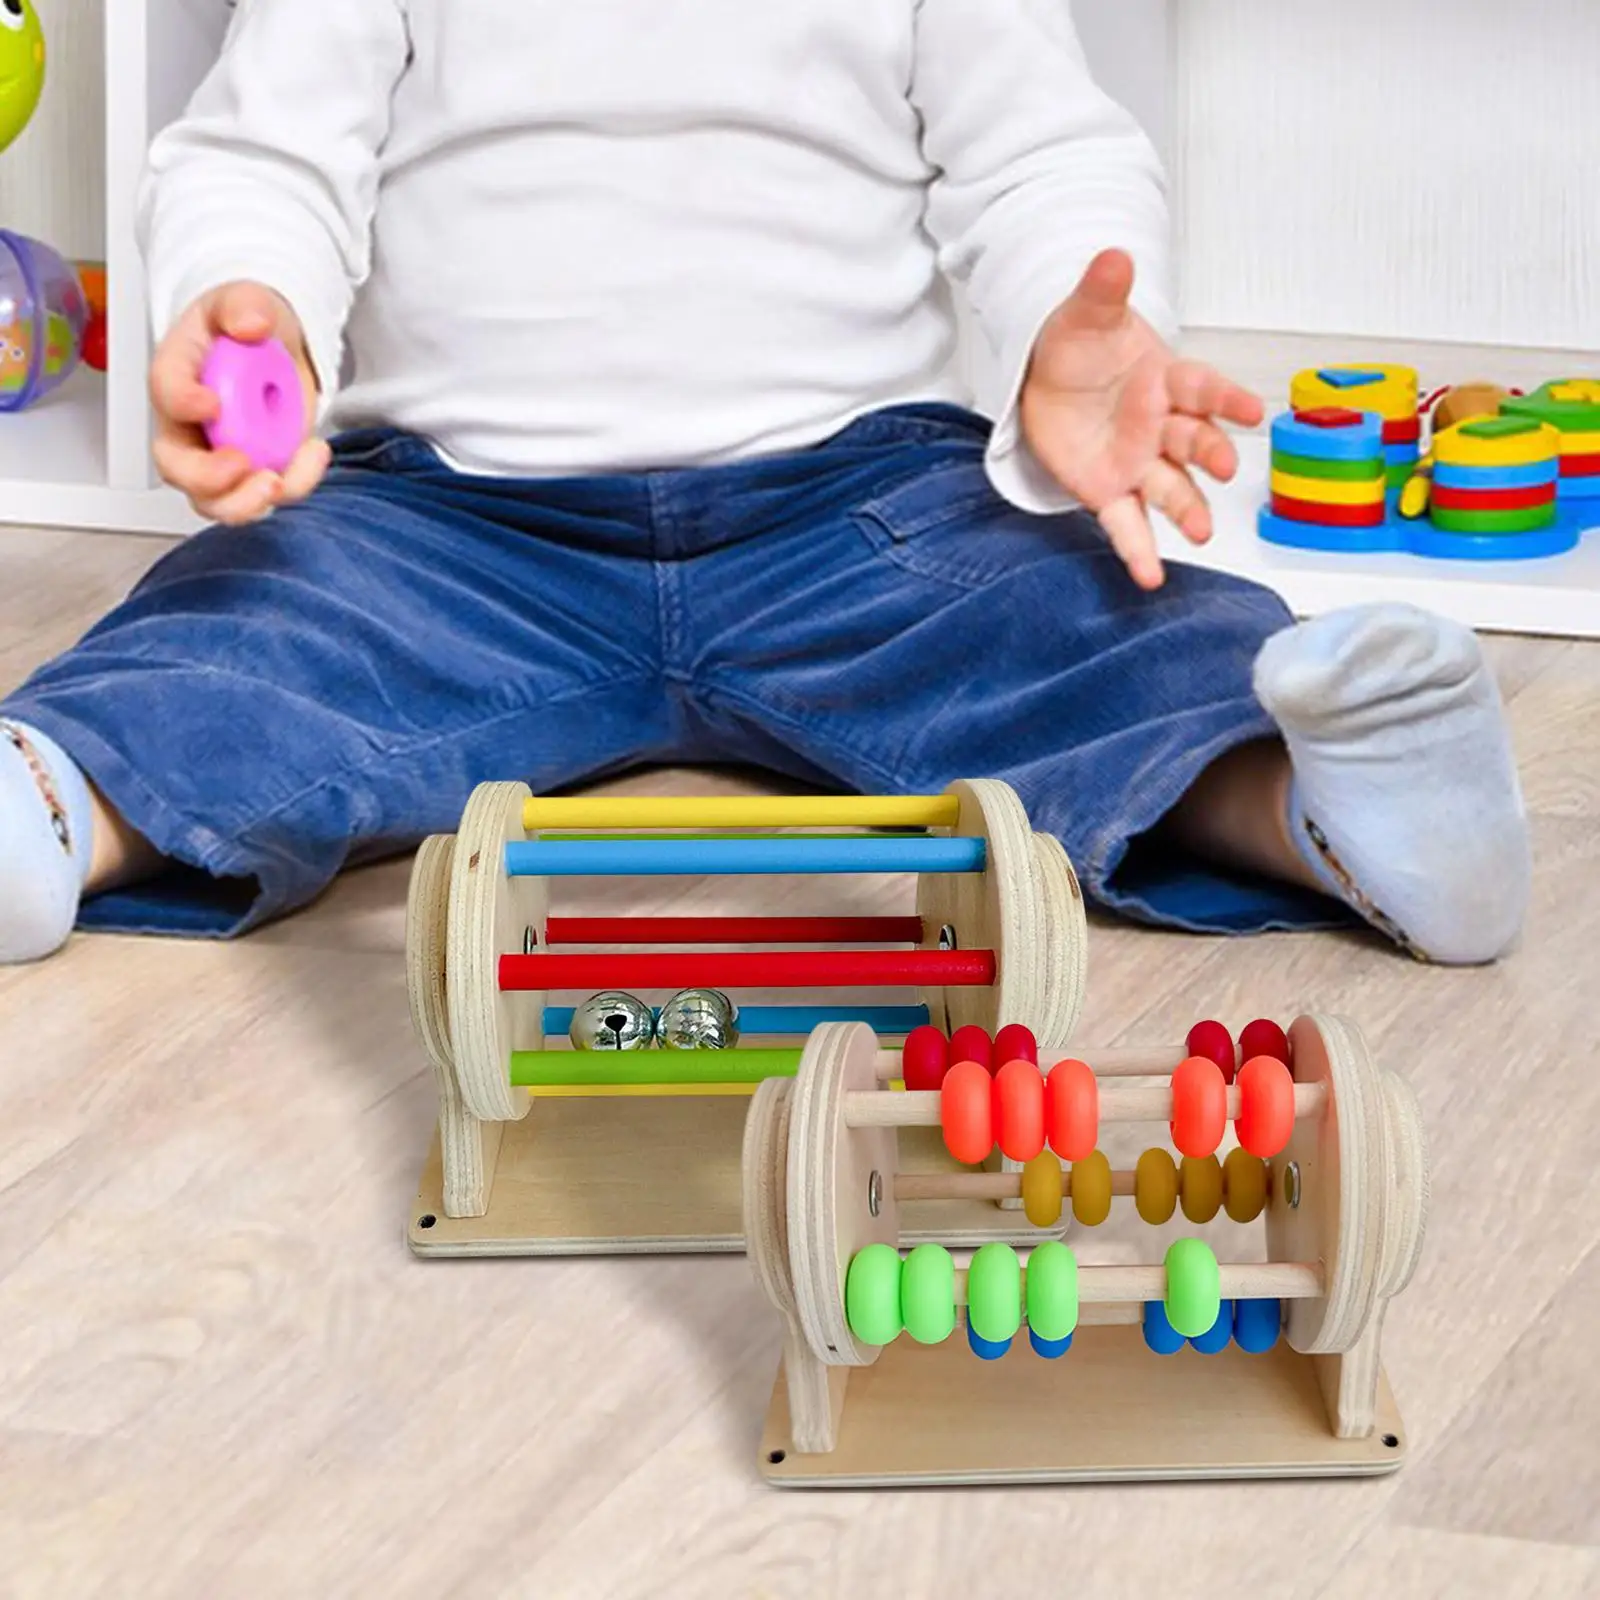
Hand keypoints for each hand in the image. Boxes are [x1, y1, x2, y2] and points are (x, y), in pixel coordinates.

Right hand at [149, 281, 327, 523]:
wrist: (278, 345)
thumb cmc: (247, 325)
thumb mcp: (245, 298)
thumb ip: (243, 305)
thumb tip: (252, 323)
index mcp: (177, 374)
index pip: (164, 393)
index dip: (182, 403)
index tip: (210, 404)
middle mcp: (189, 424)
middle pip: (177, 466)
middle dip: (205, 478)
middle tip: (240, 466)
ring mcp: (221, 454)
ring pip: (216, 499)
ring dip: (245, 502)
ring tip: (276, 483)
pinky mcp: (259, 469)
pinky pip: (268, 493)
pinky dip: (295, 483)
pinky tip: (315, 451)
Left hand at [1019, 249, 1263, 589]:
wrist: (1047, 379)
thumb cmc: (1079, 346)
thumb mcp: (1085, 314)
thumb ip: (1102, 291)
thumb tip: (1114, 256)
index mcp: (1164, 380)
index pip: (1202, 388)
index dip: (1226, 399)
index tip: (1251, 410)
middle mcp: (1160, 426)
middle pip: (1192, 441)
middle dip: (1209, 453)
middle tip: (1225, 466)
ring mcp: (1138, 462)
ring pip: (1170, 489)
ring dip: (1189, 510)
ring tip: (1201, 532)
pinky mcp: (1110, 491)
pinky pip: (1127, 525)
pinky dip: (1139, 552)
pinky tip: (1150, 579)